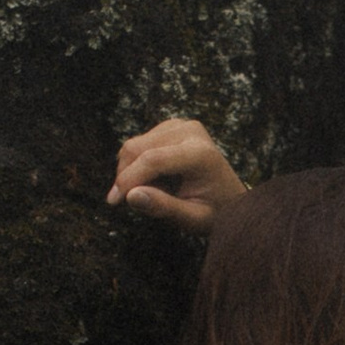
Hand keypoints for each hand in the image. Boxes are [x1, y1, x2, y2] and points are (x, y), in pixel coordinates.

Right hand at [107, 115, 249, 225]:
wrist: (231, 199)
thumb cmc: (215, 212)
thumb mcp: (192, 219)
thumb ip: (163, 207)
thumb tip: (130, 196)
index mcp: (200, 154)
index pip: (153, 160)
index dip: (128, 179)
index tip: (113, 201)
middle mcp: (191, 132)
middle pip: (138, 148)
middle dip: (126, 176)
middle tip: (127, 202)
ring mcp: (182, 125)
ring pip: (135, 144)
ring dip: (131, 171)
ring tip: (151, 192)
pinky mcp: (172, 126)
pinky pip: (140, 143)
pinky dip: (137, 164)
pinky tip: (154, 180)